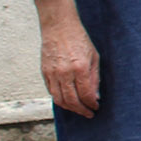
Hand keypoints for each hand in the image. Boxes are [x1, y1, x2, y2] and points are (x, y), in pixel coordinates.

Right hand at [35, 0, 100, 118]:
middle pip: (72, 101)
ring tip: (78, 109)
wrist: (59, 27)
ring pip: (59, 100)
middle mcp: (65, 73)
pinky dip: (59, 99)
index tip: (95, 107)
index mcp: (80, 68)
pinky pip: (51, 92)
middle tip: (88, 113)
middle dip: (81, 110)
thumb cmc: (79, 40)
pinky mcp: (44, 72)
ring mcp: (53, 74)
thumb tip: (95, 97)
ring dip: (70, 108)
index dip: (91, 104)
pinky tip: (67, 100)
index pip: (86, 95)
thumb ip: (94, 78)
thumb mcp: (94, 57)